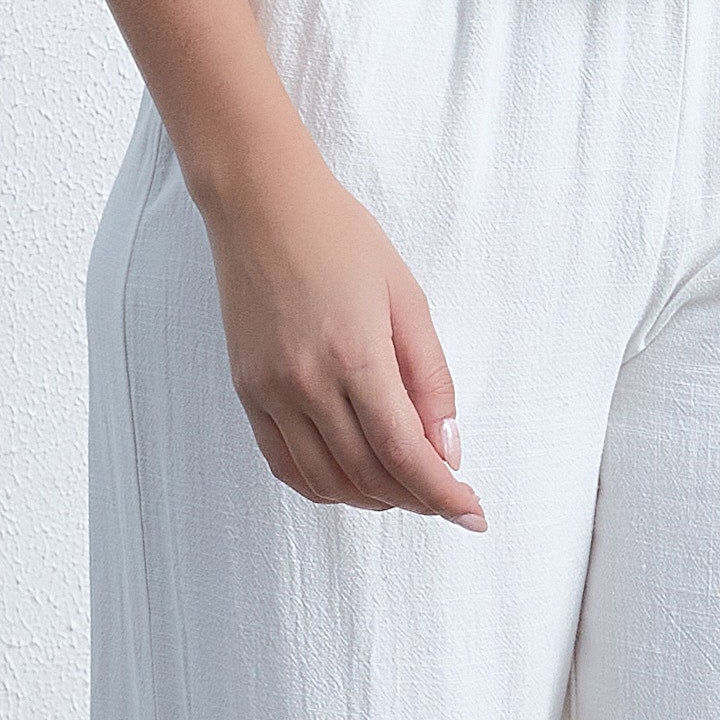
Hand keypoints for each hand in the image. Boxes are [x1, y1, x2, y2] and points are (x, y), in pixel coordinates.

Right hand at [200, 141, 485, 528]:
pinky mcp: (246, 391)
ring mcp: (269, 392)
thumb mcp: (407, 299)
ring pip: (326, 481)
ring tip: (405, 490)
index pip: (405, 454)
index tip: (473, 514)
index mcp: (355, 357)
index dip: (443, 494)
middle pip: (368, 475)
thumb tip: (448, 449)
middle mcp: (306, 384)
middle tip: (446, 497)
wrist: (261, 204)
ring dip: (372, 498)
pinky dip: (324, 485)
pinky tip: (353, 479)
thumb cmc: (341, 239)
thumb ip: (431, 379)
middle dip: (416, 499)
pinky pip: (285, 464)